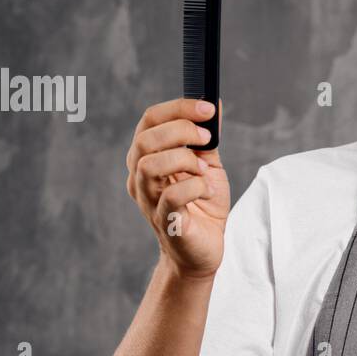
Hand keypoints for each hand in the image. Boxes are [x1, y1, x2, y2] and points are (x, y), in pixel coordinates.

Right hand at [126, 98, 230, 278]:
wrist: (205, 250)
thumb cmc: (203, 207)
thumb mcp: (209, 166)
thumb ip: (208, 139)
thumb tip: (215, 105)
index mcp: (148, 157)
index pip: (149, 121)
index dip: (178, 108)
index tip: (208, 108)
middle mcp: (141, 176)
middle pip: (145, 139)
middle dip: (181, 130)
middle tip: (208, 139)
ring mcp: (149, 199)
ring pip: (149, 165)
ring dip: (183, 159)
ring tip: (203, 170)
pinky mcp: (165, 221)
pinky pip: (171, 196)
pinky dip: (193, 186)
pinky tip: (205, 191)